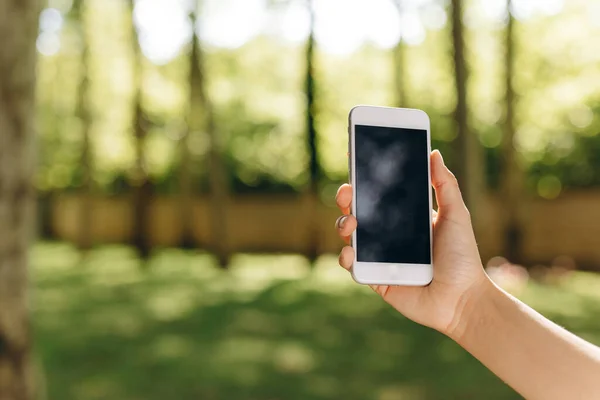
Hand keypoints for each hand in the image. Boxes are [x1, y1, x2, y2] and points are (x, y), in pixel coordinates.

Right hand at [335, 150, 490, 336]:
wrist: (462, 299)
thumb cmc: (463, 258)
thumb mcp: (457, 215)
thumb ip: (445, 185)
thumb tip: (434, 153)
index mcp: (404, 217)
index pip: (379, 192)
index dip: (364, 177)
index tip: (354, 158)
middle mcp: (388, 234)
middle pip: (358, 209)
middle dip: (347, 197)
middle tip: (348, 191)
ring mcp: (378, 256)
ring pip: (350, 235)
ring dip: (343, 223)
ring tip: (351, 222)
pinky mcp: (373, 278)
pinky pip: (352, 264)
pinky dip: (346, 257)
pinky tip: (351, 251)